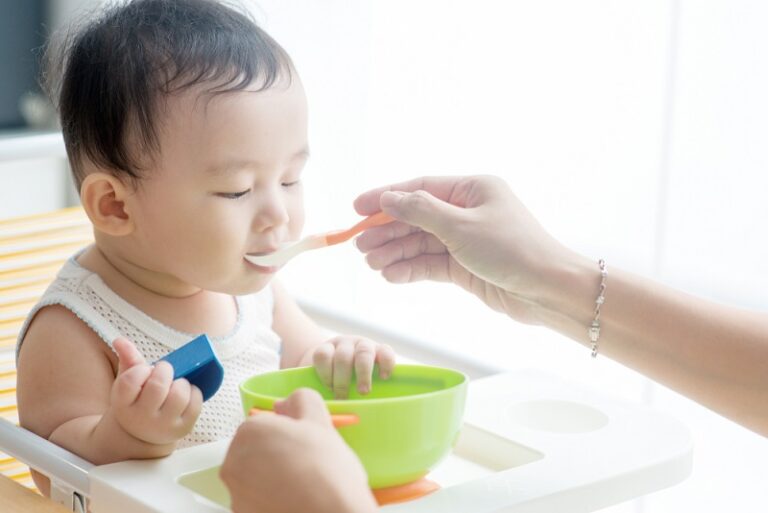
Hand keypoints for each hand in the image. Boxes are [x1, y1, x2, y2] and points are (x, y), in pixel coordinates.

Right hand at [106, 337, 202, 444]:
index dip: (142, 370)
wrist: (144, 433)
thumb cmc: (137, 400)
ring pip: (179, 395)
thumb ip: (127, 360)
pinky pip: (195, 403)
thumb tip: (120, 340)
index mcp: (123, 406)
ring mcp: (163, 426)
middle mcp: (142, 419)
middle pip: (158, 386)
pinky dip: (194, 392)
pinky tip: (186, 393)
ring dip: (181, 382)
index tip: (146, 371)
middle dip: (165, 370)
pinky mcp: (183, 428)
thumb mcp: (127, 384)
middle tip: (165, 371)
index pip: (130, 381)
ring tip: (175, 383)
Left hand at [221, 389, 377, 512]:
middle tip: (305, 465)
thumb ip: (300, 400)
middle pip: (256, 451)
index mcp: (249, 432)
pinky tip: (294, 501)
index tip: (304, 444)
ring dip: (272, 478)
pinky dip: (270, 500)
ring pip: (255, 478)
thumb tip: (284, 404)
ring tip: (302, 486)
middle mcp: (233, 462)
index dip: (287, 433)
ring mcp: (235, 494)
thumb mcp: (320, 420)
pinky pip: (256, 501)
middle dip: (276, 455)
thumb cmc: (325, 469)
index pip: (265, 425)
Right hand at [312, 336, 395, 398]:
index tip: (384, 378)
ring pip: (343, 356)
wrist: (328, 365)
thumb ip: (370, 390)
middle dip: (363, 373)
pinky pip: (323, 356)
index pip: (386, 351)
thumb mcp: (366, 383)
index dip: (387, 363)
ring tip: (340, 396)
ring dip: (341, 379)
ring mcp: (342, 344)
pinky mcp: (323, 346)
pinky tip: (329, 385)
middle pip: (364, 353)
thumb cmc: (354, 381)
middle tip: (362, 392)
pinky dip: (325, 373)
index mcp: (377, 352)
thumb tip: (372, 414)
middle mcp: (360, 345)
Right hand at [354, 175, 576, 323]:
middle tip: (359, 245)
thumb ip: (421, 211)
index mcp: (472, 190)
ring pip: (421, 243)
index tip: (357, 208)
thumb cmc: (512, 249)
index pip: (420, 188)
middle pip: (416, 217)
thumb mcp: (462, 226)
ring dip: (395, 252)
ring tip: (371, 263)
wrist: (547, 290)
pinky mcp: (465, 267)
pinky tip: (391, 274)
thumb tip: (388, 199)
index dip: (387, 197)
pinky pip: (430, 264)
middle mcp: (467, 212)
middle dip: (387, 230)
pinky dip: (410, 269)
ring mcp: (465, 240)